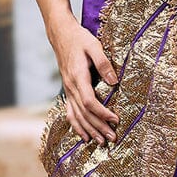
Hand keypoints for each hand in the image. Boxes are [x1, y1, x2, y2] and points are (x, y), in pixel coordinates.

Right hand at [48, 10, 119, 146]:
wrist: (61, 35)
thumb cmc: (79, 39)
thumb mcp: (94, 46)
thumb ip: (104, 63)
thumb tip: (114, 81)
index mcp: (78, 77)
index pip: (89, 101)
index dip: (102, 113)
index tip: (116, 119)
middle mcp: (71, 87)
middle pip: (84, 113)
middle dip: (99, 127)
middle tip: (113, 138)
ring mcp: (68, 90)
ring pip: (77, 116)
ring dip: (89, 130)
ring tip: (101, 142)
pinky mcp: (68, 90)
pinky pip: (70, 112)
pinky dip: (77, 126)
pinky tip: (84, 136)